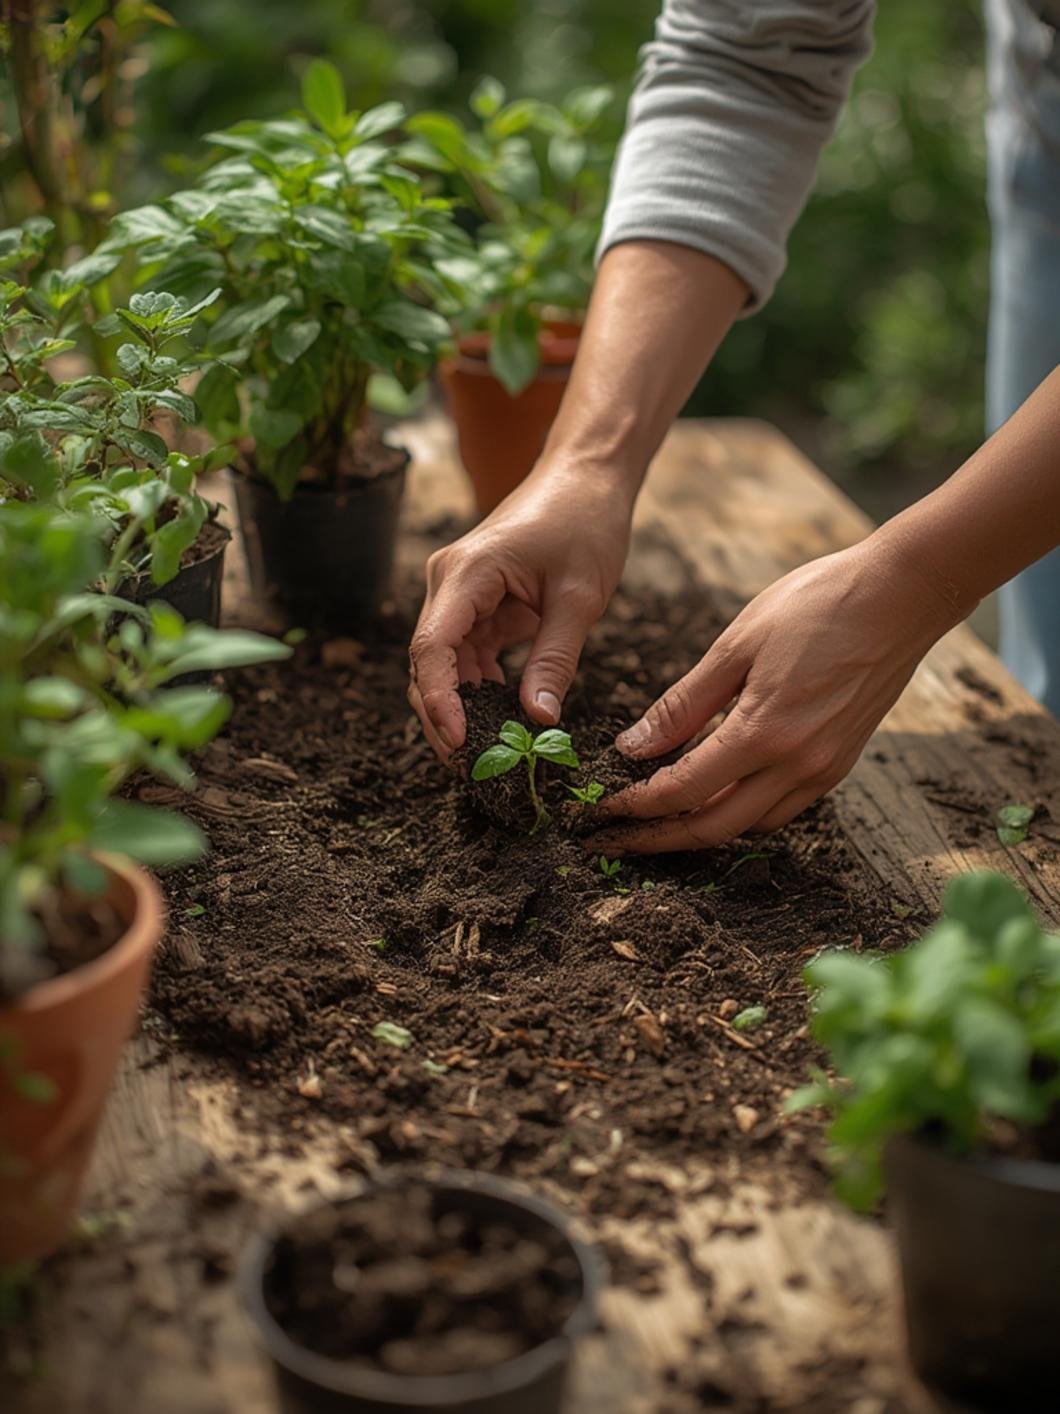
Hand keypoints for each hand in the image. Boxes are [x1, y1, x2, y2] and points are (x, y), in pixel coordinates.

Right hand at [408, 461, 632, 758]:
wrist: (586, 478)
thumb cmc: (585, 524)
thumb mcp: (579, 598)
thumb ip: (555, 660)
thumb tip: (538, 720)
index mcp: (466, 573)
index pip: (431, 646)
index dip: (439, 700)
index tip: (459, 743)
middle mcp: (448, 583)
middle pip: (427, 663)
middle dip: (443, 717)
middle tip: (472, 769)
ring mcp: (457, 595)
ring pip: (442, 666)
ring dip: (460, 710)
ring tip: (487, 756)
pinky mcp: (474, 605)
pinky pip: (465, 658)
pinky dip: (478, 692)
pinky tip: (500, 724)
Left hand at [589, 536, 963, 853]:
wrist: (903, 594)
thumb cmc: (817, 603)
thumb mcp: (735, 645)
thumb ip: (683, 704)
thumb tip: (633, 748)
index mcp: (764, 733)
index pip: (682, 792)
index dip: (636, 807)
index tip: (601, 810)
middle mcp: (797, 765)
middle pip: (714, 828)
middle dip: (659, 839)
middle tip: (614, 839)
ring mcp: (824, 769)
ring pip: (751, 825)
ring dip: (702, 829)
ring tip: (658, 821)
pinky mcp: (840, 763)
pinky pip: (782, 808)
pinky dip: (742, 812)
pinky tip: (716, 795)